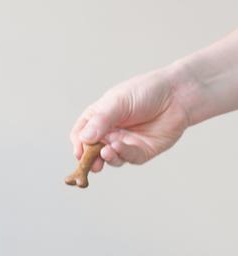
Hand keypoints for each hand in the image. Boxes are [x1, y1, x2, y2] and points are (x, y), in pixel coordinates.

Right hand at [70, 66, 192, 172]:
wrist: (179, 95)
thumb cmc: (147, 91)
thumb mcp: (118, 102)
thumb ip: (101, 120)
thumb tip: (84, 139)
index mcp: (99, 118)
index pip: (81, 134)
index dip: (78, 144)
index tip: (79, 151)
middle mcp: (109, 133)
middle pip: (92, 151)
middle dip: (89, 159)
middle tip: (89, 164)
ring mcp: (124, 144)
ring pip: (108, 158)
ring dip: (105, 158)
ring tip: (105, 153)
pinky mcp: (140, 152)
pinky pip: (127, 158)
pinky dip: (121, 155)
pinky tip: (118, 148)